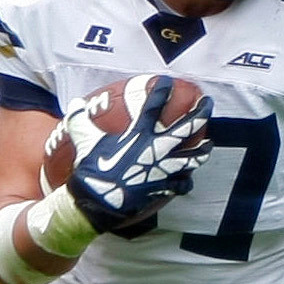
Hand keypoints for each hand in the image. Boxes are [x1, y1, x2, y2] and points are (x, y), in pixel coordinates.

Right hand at [65, 88, 213, 233]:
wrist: (98, 202)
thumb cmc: (92, 170)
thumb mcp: (84, 140)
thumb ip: (80, 119)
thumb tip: (76, 102)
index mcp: (139, 134)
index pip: (154, 106)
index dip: (162, 91)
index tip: (168, 81)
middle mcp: (157, 149)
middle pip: (187, 127)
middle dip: (201, 112)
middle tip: (208, 103)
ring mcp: (165, 169)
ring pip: (194, 157)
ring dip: (202, 150)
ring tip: (208, 144)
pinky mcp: (166, 188)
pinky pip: (184, 184)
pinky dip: (186, 182)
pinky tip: (187, 180)